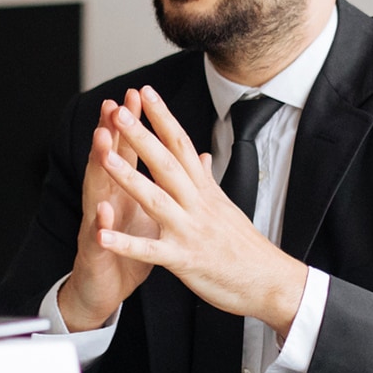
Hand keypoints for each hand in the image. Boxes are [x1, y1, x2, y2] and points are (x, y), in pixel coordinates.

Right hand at [60, 90, 156, 330]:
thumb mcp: (148, 217)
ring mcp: (98, 226)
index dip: (136, 125)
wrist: (101, 292)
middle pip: (109, 162)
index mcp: (125, 194)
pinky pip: (98, 239)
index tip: (141, 95)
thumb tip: (180, 161)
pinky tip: (103, 212)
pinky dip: (102, 226)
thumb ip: (159, 187)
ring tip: (103, 144)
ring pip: (98, 193)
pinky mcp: (96, 254)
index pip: (130, 152)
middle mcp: (108, 203)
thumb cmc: (124, 254)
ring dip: (101, 169)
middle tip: (115, 106)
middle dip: (113, 134)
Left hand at [96, 85, 307, 333]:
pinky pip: (150, 251)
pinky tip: (102, 235)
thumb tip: (203, 155)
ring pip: (156, 199)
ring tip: (104, 157)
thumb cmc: (246, 247)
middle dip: (142, 136)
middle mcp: (197, 204)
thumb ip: (208, 180)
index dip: (163, 117)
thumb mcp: (227, 207)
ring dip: (128, 178)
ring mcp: (190, 230)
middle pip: (166, 163)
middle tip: (120, 111)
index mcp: (205, 191)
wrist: (270, 281)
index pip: (182, 145)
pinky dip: (125, 244)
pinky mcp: (184, 259)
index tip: (146, 92)